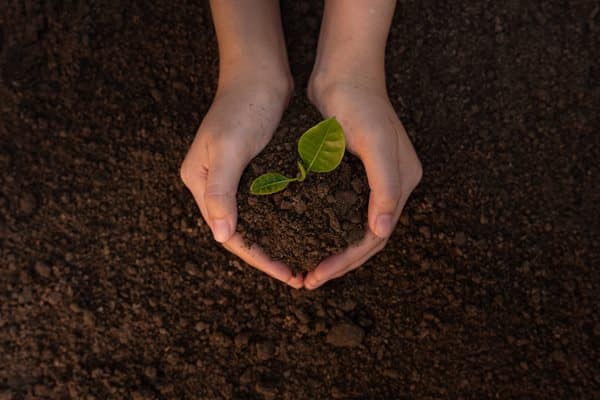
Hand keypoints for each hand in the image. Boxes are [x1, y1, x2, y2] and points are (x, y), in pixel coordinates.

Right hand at [180, 79, 302, 288]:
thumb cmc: (242, 107)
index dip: (259, 258)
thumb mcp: (229, 148)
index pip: (229, 234)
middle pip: (242, 233)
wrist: (259, 74)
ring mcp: (234, 179)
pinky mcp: (254, 171)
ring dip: (279, 242)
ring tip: (304, 261)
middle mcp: (214, 186)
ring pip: (257, 222)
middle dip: (270, 257)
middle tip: (300, 276)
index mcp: (201, 183)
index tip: (288, 275)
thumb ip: (222, 191)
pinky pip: (268, 205)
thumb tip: (222, 236)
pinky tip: (305, 232)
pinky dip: (285, 221)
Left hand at [303, 82, 421, 288]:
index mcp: (403, 184)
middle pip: (365, 237)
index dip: (349, 259)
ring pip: (350, 227)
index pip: (376, 235)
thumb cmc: (361, 105)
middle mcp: (389, 187)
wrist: (344, 72)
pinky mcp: (349, 173)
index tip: (319, 274)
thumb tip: (381, 233)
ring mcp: (370, 180)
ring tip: (307, 268)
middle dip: (339, 262)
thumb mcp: (377, 145)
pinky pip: (339, 209)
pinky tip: (304, 237)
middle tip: (310, 280)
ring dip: (332, 249)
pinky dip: (324, 227)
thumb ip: (385, 189)